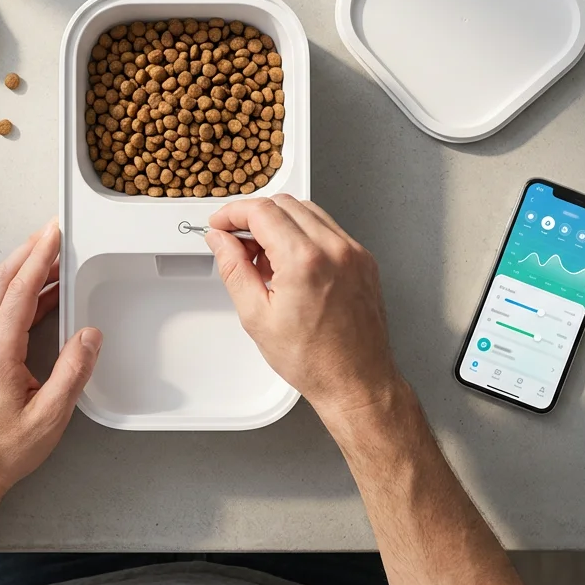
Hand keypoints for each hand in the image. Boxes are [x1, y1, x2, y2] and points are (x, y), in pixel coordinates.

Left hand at [0, 220, 101, 504]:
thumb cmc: (1, 451)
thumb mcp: (49, 416)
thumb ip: (72, 371)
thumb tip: (89, 336)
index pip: (18, 291)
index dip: (38, 258)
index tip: (53, 234)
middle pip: (1, 283)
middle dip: (27, 253)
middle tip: (51, 233)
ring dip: (21, 271)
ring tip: (49, 257)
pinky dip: (16, 293)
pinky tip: (37, 297)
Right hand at [204, 195, 400, 420]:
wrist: (355, 380)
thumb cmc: (313, 359)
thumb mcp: (256, 316)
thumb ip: (233, 268)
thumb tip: (220, 241)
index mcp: (305, 261)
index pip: (261, 211)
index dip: (233, 213)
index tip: (220, 224)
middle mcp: (334, 249)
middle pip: (284, 204)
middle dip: (254, 215)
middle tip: (237, 241)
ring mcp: (353, 252)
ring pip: (307, 211)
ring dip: (279, 222)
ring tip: (264, 257)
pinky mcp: (363, 259)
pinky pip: (328, 229)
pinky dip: (303, 233)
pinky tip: (290, 262)